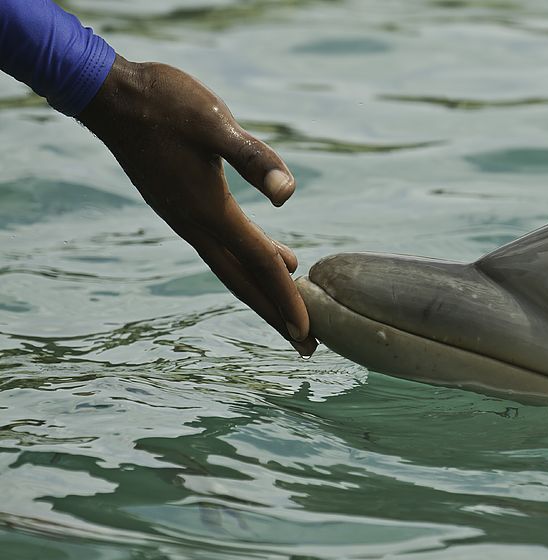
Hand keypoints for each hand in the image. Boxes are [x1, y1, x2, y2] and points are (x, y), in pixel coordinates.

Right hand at [78, 55, 316, 355]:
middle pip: (245, 284)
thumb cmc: (165, 103)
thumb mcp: (214, 122)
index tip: (309, 331)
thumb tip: (287, 195)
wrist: (111, 97)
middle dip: (276, 316)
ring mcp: (188, 220)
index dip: (287, 299)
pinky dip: (252, 264)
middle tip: (307, 348)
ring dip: (265, 295)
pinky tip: (276, 259)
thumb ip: (253, 157)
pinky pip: (225, 250)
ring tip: (294, 316)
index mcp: (211, 211)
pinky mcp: (184, 210)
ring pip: (234, 270)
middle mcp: (197, 226)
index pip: (260, 265)